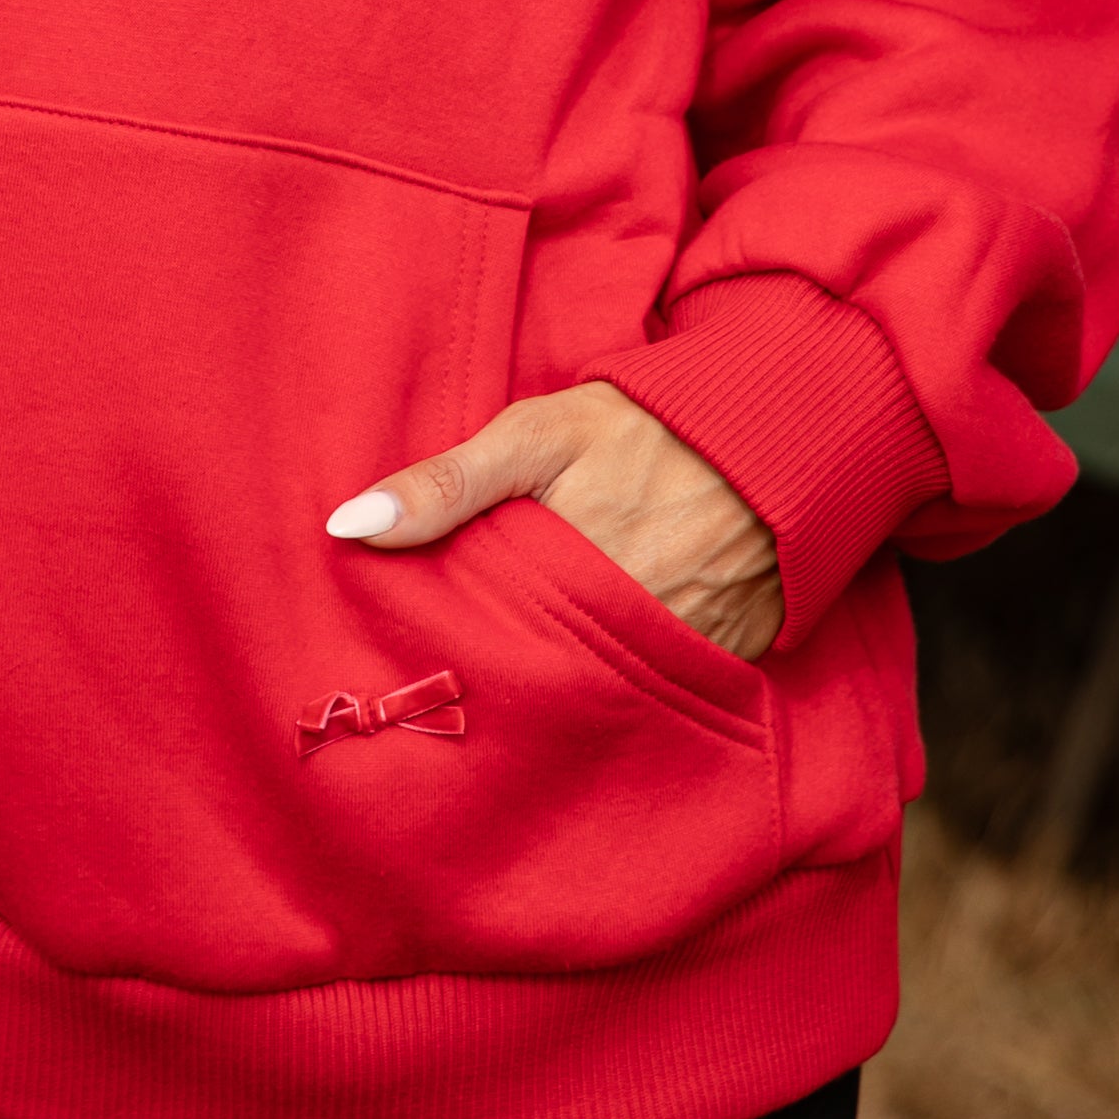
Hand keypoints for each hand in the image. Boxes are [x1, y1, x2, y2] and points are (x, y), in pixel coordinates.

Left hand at [325, 380, 783, 661]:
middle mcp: (632, 631)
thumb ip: (446, 484)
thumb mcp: (535, 436)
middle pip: (548, 683)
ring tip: (530, 680)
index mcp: (573, 581)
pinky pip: (667, 689)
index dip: (456, 659)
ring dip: (573, 684)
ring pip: (606, 692)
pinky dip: (636, 680)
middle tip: (469, 681)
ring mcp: (686, 651)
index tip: (417, 667)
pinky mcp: (731, 657)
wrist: (771, 426)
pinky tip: (604, 668)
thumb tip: (346, 529)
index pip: (492, 653)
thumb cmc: (640, 425)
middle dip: (511, 682)